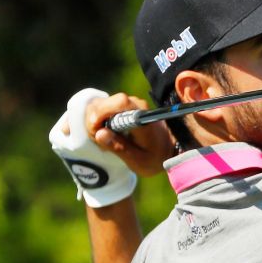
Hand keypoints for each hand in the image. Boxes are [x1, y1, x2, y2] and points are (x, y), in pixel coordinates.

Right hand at [50, 89, 174, 207]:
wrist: (168, 150)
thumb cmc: (155, 157)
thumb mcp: (139, 160)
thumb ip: (120, 147)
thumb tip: (100, 133)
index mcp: (141, 116)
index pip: (119, 102)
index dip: (101, 113)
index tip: (96, 131)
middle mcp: (134, 104)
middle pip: (103, 103)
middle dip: (93, 120)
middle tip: (97, 140)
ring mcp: (127, 104)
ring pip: (99, 105)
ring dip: (94, 122)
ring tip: (101, 140)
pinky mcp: (121, 108)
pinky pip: (102, 109)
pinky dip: (96, 120)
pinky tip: (101, 134)